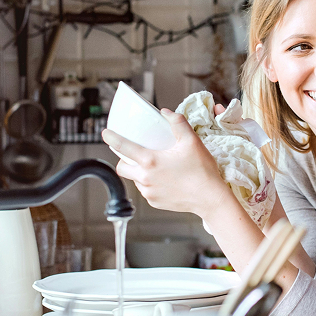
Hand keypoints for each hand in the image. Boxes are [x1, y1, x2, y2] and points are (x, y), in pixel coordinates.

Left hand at [103, 109, 231, 216]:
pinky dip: (151, 184)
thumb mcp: (191, 141)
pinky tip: (165, 180)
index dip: (112, 138)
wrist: (210, 198)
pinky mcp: (155, 202)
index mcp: (150, 161)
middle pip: (122, 167)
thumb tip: (166, 113)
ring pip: (135, 179)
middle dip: (124, 160)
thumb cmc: (202, 170)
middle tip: (136, 155)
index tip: (105, 134)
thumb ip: (177, 123)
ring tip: (155, 167)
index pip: (123, 147)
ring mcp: (149, 192)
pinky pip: (146, 190)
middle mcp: (145, 178)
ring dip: (139, 172)